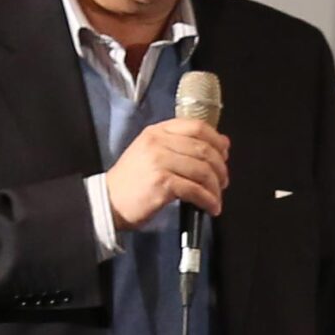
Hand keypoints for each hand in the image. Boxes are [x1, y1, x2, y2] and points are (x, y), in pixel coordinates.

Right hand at [107, 117, 228, 231]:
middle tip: (222, 182)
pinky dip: (209, 201)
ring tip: (216, 197)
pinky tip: (211, 207)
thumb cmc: (133, 180)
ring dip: (216, 188)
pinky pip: (196, 190)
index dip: (216, 141)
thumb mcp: (151, 151)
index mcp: (157, 132)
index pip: (197, 127)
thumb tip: (220, 143)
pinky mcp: (162, 183)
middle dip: (220, 169)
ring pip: (203, 171)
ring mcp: (159, 162)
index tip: (224, 154)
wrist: (109, 200)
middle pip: (204, 150)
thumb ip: (180, 145)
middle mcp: (158, 143)